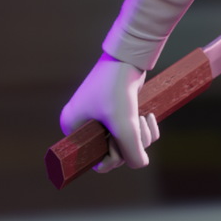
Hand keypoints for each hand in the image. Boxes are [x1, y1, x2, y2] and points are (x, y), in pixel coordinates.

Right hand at [60, 51, 160, 171]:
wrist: (128, 57)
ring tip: (143, 117)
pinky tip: (148, 115)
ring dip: (142, 136)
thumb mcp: (125, 126)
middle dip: (131, 144)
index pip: (95, 160)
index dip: (113, 158)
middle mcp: (83, 125)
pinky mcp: (117, 112)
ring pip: (127, 143)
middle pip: (114, 153)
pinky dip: (145, 129)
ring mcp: (100, 119)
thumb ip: (132, 153)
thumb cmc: (118, 89)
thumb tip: (140, 163)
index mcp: (72, 128)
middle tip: (137, 125)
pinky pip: (132, 132)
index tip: (121, 143)